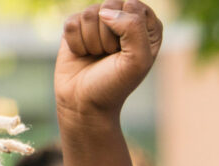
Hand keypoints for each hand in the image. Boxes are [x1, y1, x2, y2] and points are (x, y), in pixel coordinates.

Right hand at [55, 0, 161, 119]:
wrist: (85, 102)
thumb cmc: (116, 84)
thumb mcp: (137, 60)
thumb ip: (133, 28)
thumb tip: (105, 12)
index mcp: (147, 27)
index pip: (134, 6)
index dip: (128, 29)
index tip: (127, 51)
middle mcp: (124, 20)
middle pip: (110, 6)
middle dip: (108, 36)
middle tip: (111, 56)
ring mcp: (99, 22)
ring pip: (90, 14)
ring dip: (92, 42)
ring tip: (97, 57)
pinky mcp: (76, 26)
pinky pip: (72, 22)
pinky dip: (76, 43)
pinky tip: (83, 55)